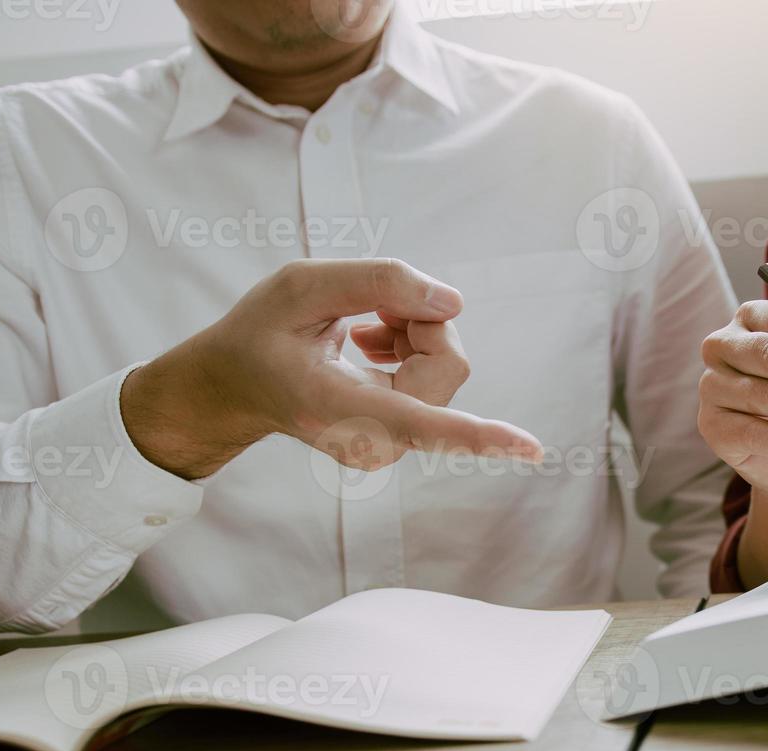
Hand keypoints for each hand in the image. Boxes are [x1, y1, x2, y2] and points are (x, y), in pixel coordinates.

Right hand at [122, 258, 542, 479]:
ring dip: (415, 331)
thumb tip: (454, 301)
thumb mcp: (301, 286)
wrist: (236, 386)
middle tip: (368, 309)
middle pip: (448, 362)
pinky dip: (414, 346)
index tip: (531, 451)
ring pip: (447, 366)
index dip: (481, 436)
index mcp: (342, 410)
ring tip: (362, 327)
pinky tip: (371, 340)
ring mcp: (392, 444)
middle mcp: (375, 440)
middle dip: (420, 320)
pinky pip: (439, 376)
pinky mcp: (404, 436)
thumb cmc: (261, 335)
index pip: (423, 424)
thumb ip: (378, 283)